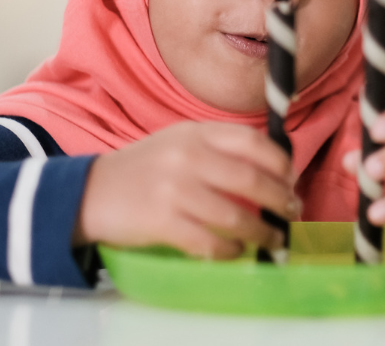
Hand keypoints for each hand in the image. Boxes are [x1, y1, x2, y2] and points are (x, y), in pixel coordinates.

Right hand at [76, 122, 299, 258]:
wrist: (91, 191)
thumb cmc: (145, 167)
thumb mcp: (180, 141)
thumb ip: (219, 147)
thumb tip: (271, 168)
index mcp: (196, 133)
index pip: (253, 142)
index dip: (280, 162)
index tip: (291, 178)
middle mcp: (188, 157)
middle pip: (252, 180)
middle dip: (281, 200)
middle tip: (292, 212)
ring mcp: (175, 190)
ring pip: (236, 217)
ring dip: (263, 232)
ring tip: (274, 238)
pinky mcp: (162, 223)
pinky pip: (210, 242)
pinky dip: (231, 250)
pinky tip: (237, 250)